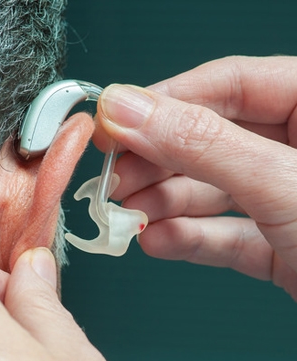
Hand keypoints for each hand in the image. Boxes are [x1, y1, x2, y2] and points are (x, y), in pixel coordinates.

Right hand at [94, 56, 296, 299]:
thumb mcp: (286, 185)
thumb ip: (202, 144)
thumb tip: (130, 110)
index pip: (230, 84)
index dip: (163, 103)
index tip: (114, 123)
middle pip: (212, 139)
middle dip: (156, 162)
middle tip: (111, 179)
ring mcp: (296, 201)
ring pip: (214, 190)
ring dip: (163, 204)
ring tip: (126, 216)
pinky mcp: (287, 248)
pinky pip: (228, 235)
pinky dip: (188, 239)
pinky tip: (157, 241)